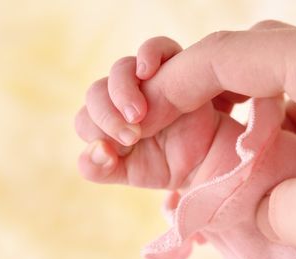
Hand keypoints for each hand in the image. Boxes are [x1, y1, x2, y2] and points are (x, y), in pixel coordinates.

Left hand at [75, 37, 220, 189]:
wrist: (209, 162)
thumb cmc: (170, 166)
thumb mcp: (130, 174)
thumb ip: (100, 169)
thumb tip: (96, 149)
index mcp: (111, 122)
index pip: (85, 120)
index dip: (96, 134)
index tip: (119, 152)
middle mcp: (125, 98)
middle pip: (96, 92)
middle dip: (107, 117)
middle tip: (132, 137)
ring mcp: (149, 82)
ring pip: (120, 69)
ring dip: (122, 92)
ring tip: (139, 115)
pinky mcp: (174, 70)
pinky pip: (157, 48)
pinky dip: (149, 54)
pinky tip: (146, 73)